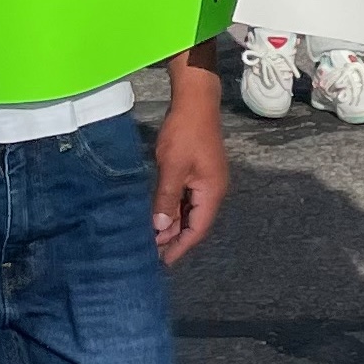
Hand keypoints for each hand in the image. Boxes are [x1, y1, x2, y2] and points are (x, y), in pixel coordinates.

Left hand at [150, 59, 228, 264]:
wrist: (195, 101)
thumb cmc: (185, 133)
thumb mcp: (172, 167)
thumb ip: (166, 198)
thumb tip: (160, 228)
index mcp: (211, 193)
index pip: (198, 229)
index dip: (181, 246)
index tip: (164, 261)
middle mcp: (212, 191)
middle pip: (194, 222)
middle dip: (174, 237)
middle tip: (151, 251)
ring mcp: (205, 181)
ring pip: (188, 210)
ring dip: (172, 223)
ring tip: (151, 237)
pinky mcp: (197, 172)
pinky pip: (185, 197)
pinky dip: (172, 207)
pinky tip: (157, 214)